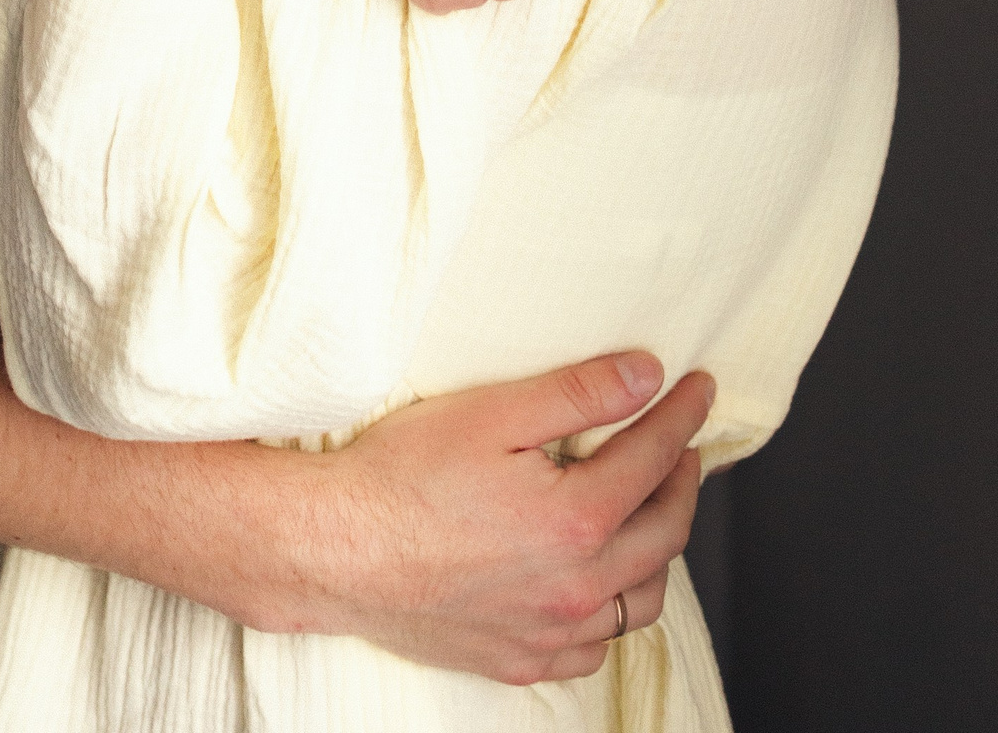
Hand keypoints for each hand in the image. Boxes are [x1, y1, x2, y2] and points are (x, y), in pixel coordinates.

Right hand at [269, 355, 713, 680]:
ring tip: (650, 510)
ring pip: (640, 602)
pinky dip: (612, 611)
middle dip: (684, 482)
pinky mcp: (519, 659)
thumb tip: (646, 376)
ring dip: (657, 550)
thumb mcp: (492, 413)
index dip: (684, 416)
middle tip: (684, 446)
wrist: (336, 548)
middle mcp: (576, 588)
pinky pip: (595, 647)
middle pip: (664, 533)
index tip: (699, 390)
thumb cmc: (402, 476)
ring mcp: (550, 633)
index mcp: (577, 521)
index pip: (656, 458)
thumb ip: (578, 393)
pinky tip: (599, 582)